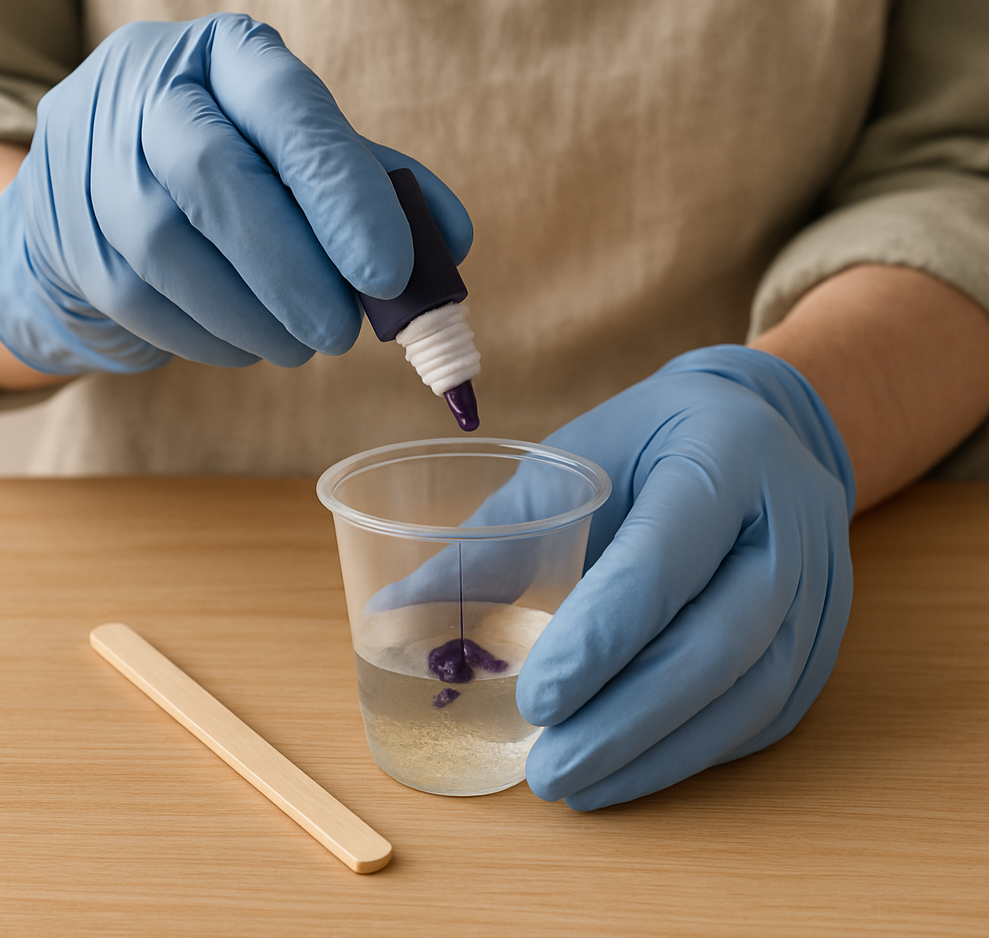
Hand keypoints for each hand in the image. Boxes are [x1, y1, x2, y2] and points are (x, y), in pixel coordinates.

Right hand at [0, 14, 471, 374]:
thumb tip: (449, 244)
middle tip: (344, 334)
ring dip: (254, 317)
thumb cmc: (239, 171)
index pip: (287, 106)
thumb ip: (379, 191)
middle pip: (212, 172)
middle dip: (292, 270)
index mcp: (227, 56)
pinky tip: (251, 344)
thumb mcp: (308, 157)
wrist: (108, 189)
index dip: (342, 192)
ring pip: (167, 246)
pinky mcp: (71, 236)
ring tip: (303, 345)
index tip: (390, 275)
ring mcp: (93, 160)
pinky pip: (140, 300)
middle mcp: (147, 89)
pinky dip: (211, 338)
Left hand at [516, 345, 854, 809]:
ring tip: (580, 784)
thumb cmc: (653, 440)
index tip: (535, 698)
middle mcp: (792, 523)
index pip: (666, 558)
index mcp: (726, 456)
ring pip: (751, 690)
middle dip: (627, 717)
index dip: (603, 635)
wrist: (761, 433)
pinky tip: (634, 767)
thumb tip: (397, 614)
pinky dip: (694, 749)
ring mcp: (819, 587)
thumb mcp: (576, 459)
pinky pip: (765, 709)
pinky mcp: (818, 638)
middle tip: (547, 769)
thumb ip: (497, 538)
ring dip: (660, 751)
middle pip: (717, 641)